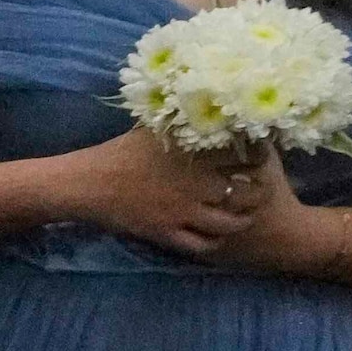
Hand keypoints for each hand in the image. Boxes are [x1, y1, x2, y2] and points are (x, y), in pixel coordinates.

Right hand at [82, 132, 278, 259]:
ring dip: (241, 222)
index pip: (246, 155)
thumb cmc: (119, 151)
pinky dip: (214, 243)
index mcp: (196, 154)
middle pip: (246, 193)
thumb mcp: (154, 129)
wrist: (88, 183)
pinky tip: (216, 238)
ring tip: (244, 218)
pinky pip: (201, 244)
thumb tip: (202, 105)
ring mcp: (184, 211)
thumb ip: (183, 122)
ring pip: (229, 224)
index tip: (263, 158)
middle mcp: (197, 184)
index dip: (262, 158)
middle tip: (260, 192)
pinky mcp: (169, 233)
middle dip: (259, 194)